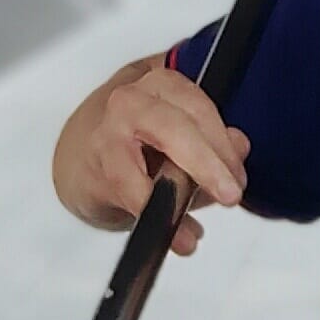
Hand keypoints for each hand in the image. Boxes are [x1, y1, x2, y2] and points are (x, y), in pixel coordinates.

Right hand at [52, 51, 249, 250]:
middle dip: (206, 164)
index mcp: (163, 85)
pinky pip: (126, 189)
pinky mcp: (95, 165)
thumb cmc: (139, 144)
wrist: (80, 158)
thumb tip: (238, 147)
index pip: (199, 107)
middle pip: (175, 126)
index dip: (223, 146)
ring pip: (143, 162)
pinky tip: (168, 234)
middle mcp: (132, 99)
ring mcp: (108, 130)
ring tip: (191, 229)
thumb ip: (215, 143)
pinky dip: (150, 214)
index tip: (238, 178)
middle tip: (230, 196)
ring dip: (175, 195)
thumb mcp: (185, 139)